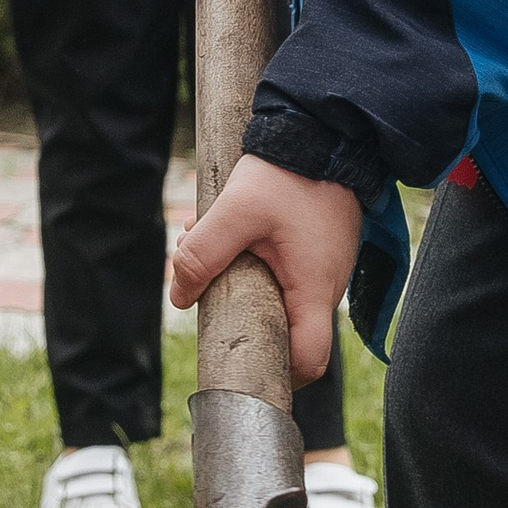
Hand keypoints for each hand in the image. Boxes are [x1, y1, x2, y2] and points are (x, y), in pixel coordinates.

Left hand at [168, 157, 361, 384]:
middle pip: (292, 334)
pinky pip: (290, 277)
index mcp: (313, 289)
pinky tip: (237, 236)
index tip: (248, 363)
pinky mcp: (320, 252)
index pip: (309, 360)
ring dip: (249, 287)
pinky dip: (260, 266)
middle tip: (216, 294)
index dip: (282, 375)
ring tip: (221, 250)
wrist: (323, 132)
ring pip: (285, 301)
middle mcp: (328, 287)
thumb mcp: (235, 212)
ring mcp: (326, 269)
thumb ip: (203, 255)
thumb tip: (179, 296)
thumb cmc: (286, 174)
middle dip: (247, 320)